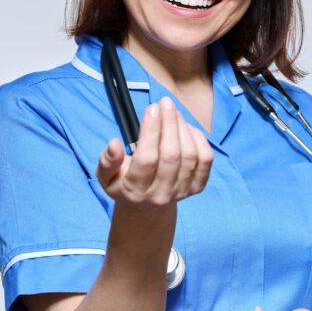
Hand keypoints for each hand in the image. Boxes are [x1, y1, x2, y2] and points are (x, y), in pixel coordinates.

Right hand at [96, 96, 213, 209]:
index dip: (151, 131)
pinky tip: (186, 127)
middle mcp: (160, 194)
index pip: (147, 158)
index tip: (151, 108)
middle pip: (171, 155)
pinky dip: (199, 139)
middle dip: (170, 124)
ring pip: (189, 155)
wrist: (147, 207)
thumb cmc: (124, 183)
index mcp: (136, 190)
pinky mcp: (197, 187)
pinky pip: (205, 160)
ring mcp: (181, 191)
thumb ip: (107, 161)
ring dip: (183, 128)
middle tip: (165, 103)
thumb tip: (114, 144)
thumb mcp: (106, 176)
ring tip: (174, 112)